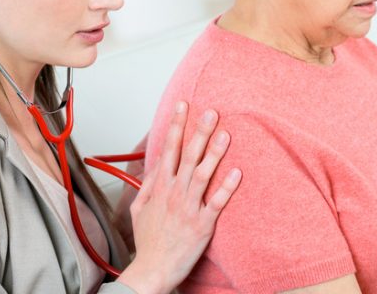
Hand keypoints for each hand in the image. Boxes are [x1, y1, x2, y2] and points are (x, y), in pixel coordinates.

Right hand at [116, 101, 241, 293]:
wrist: (152, 270)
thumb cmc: (148, 242)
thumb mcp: (139, 209)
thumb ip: (148, 184)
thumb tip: (156, 163)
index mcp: (160, 187)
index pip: (167, 149)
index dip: (175, 125)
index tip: (183, 105)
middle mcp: (174, 193)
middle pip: (187, 155)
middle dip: (198, 131)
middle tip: (211, 111)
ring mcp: (188, 208)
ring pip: (202, 175)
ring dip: (214, 153)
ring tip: (225, 134)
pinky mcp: (202, 224)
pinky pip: (216, 203)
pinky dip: (226, 188)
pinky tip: (237, 173)